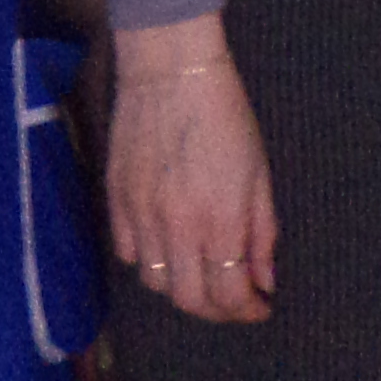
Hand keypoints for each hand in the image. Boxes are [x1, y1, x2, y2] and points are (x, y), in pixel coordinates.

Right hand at [104, 43, 275, 325]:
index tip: (259, 305)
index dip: (247, 310)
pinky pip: (127, 251)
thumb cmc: (225, 115)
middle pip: (190, 300)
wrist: (170, 70)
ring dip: (181, 287)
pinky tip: (167, 245)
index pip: (229, 295)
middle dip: (217, 310)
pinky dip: (148, 260)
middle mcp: (177, 226)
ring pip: (155, 282)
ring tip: (200, 272)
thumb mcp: (259, 173)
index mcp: (220, 220)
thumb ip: (262, 232)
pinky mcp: (116, 198)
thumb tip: (264, 279)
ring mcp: (141, 213)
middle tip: (233, 299)